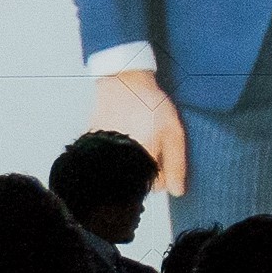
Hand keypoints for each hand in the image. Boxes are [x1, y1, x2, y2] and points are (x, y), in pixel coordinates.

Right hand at [88, 69, 187, 195]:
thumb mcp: (173, 131)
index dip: (163, 171)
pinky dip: (115, 150)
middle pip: (138, 179)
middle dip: (147, 166)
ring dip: (131, 159)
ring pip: (123, 170)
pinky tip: (124, 132)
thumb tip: (178, 191)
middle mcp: (119, 162)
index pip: (155, 185)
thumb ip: (176, 163)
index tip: (164, 153)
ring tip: (137, 135)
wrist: (124, 82)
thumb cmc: (150, 104)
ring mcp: (104, 153)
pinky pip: (107, 157)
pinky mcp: (93, 143)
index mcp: (141, 161)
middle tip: (150, 141)